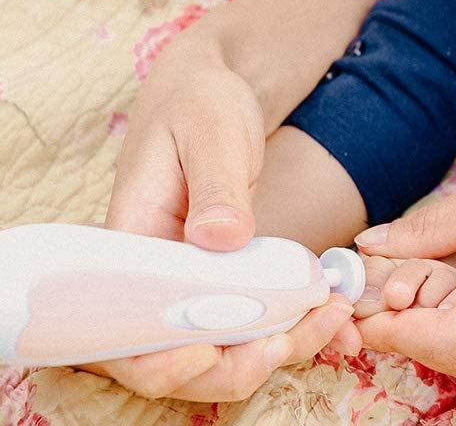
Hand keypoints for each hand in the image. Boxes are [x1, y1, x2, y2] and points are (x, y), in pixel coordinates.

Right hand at [89, 37, 359, 399]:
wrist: (212, 89)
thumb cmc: (201, 100)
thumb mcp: (209, 128)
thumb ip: (214, 183)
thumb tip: (219, 239)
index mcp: (129, 243)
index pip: (123, 333)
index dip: (161, 361)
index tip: (213, 350)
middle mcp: (150, 275)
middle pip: (173, 356)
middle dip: (233, 365)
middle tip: (294, 339)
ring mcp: (186, 280)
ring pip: (218, 348)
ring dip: (273, 350)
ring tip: (331, 320)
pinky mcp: (221, 276)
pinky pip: (246, 320)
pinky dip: (286, 327)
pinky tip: (329, 311)